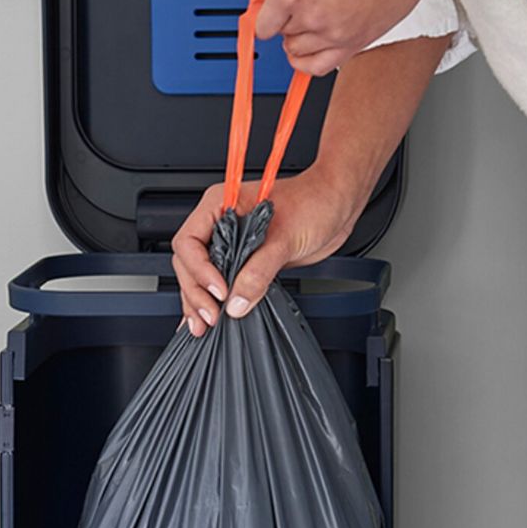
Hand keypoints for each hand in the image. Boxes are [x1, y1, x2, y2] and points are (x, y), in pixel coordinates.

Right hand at [169, 164, 367, 337]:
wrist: (337, 204)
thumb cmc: (314, 202)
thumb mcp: (284, 238)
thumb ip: (258, 272)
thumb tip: (237, 303)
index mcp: (220, 205)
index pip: (189, 242)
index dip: (199, 270)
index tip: (220, 291)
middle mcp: (220, 224)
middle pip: (189, 263)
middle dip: (196, 292)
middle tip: (211, 317)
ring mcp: (231, 243)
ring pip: (199, 276)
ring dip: (199, 302)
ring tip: (203, 326)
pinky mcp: (245, 260)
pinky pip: (221, 282)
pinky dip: (213, 301)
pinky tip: (207, 317)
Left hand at [226, 0, 493, 73]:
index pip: (260, 21)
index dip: (264, 8)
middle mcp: (311, 15)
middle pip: (278, 35)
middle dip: (283, 17)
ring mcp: (333, 34)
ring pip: (296, 51)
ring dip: (297, 36)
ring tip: (313, 10)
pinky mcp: (354, 45)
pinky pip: (316, 68)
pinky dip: (308, 60)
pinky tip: (314, 41)